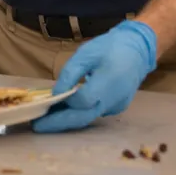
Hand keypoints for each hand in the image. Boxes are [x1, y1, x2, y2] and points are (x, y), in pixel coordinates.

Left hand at [32, 20, 156, 132]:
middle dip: (59, 123)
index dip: (64, 101)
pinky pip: (94, 113)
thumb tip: (55, 94)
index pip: (82, 101)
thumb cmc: (109, 47)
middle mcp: (114, 100)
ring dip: (67, 120)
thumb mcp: (85, 54)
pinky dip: (78, 113)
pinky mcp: (117, 107)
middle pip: (84, 117)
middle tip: (37, 126)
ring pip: (89, 118)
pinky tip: (63, 111)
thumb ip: (70, 74)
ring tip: (45, 120)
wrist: (138, 49)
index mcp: (109, 83)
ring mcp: (117, 106)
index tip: (46, 100)